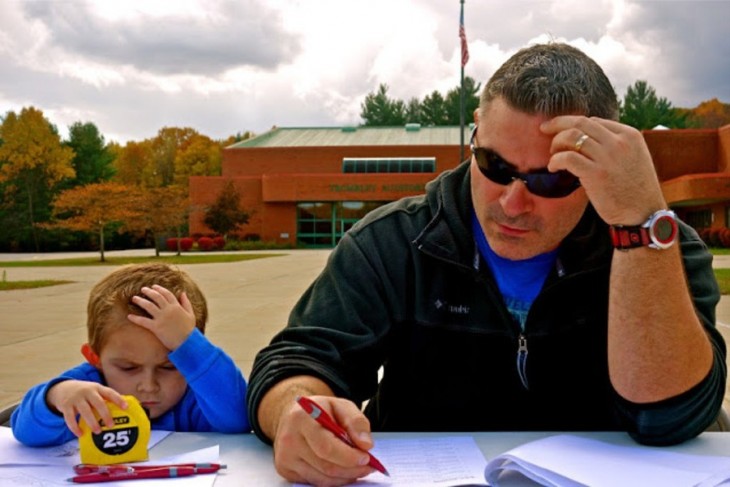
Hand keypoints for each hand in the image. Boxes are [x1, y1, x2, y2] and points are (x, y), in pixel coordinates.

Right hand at [46, 380, 126, 436]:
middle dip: (105, 414)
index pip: (109, 393)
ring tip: (98, 431)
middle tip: (111, 425)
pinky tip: (80, 434)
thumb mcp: (95, 391)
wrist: (63, 388)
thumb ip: (105, 399)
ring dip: (92, 422)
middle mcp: (87, 392)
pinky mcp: (65, 406)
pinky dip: (75, 427)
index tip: (126, 407)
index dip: (118, 399)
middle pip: (98, 403)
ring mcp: (76, 398)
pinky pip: (70, 418)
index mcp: (97, 388)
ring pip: (85, 411)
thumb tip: (124, 409)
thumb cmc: (85, 393)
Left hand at [128, 285, 194, 350]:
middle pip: (156, 297)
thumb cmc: (189, 330)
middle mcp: (168, 310)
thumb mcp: (190, 314)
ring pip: (148, 306)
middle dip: (148, 292)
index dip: (159, 289)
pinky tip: (129, 316)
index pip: (166, 294)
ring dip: (140, 301)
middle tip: (142, 289)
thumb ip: (186, 302)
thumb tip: (183, 293)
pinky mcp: (156, 327)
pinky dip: (135, 318)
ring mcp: (162, 318)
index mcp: (176, 306)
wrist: (187, 343)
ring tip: (134, 298)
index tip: (153, 286)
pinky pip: (143, 321)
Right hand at [273, 395, 375, 485]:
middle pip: (325, 466)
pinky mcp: (285, 470)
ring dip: (345, 477)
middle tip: (369, 466)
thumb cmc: (320, 410)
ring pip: (322, 479)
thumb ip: (356, 422)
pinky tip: (343, 471)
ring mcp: (285, 457)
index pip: (326, 447)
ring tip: (359, 469)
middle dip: (352, 469)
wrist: (294, 416)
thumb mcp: (341, 405)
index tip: (366, 458)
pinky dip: (334, 480)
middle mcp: (289, 440)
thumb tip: (365, 445)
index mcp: (301, 418)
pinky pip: (315, 482)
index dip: (348, 456)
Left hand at [541, 116, 666, 224]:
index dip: (573, 124)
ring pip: (571, 136)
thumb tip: (587, 139)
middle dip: (558, 124)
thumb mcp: (633, 158)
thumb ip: (614, 146)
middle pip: (580, 122)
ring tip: (553, 155)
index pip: (593, 121)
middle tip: (544, 130)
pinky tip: (553, 168)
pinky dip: (555, 160)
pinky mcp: (595, 174)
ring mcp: (607, 157)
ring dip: (556, 143)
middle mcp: (619, 142)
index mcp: (629, 135)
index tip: (561, 131)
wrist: (644, 213)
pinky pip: (567, 157)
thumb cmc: (635, 189)